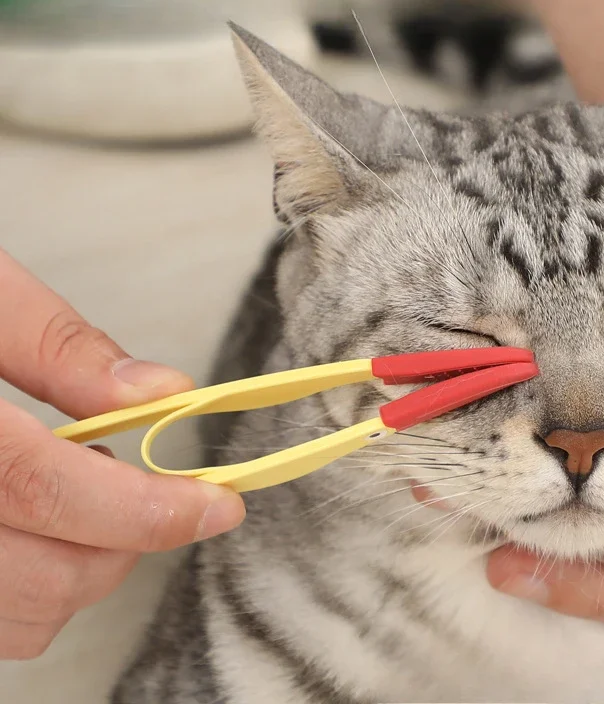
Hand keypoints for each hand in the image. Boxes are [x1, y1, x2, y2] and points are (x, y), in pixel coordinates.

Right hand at [0, 249, 245, 659]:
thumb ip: (61, 347)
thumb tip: (161, 392)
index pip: (45, 489)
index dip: (147, 508)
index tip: (218, 504)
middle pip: (38, 579)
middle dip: (124, 542)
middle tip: (138, 482)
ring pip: (18, 621)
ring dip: (80, 568)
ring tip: (74, 490)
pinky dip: (33, 587)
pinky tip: (33, 524)